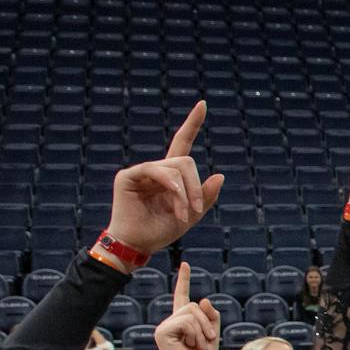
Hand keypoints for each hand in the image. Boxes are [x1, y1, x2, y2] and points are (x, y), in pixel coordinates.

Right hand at [103, 102, 224, 255]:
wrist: (139, 245)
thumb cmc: (161, 231)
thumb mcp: (192, 215)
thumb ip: (205, 196)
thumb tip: (220, 175)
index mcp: (171, 176)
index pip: (182, 143)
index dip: (192, 124)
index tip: (203, 104)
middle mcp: (156, 169)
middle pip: (186, 160)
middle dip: (196, 186)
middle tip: (195, 210)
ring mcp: (141, 171)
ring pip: (176, 167)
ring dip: (186, 193)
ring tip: (185, 215)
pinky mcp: (129, 175)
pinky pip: (158, 171)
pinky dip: (173, 189)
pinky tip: (177, 206)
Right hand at [152, 262, 219, 349]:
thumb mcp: (213, 335)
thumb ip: (211, 316)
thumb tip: (203, 300)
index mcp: (182, 320)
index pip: (182, 296)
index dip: (184, 280)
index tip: (185, 265)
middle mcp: (172, 321)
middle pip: (193, 305)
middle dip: (207, 323)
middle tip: (207, 340)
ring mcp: (165, 325)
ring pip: (191, 312)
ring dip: (203, 330)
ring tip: (199, 345)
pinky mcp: (162, 332)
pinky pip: (186, 321)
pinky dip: (195, 333)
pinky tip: (191, 345)